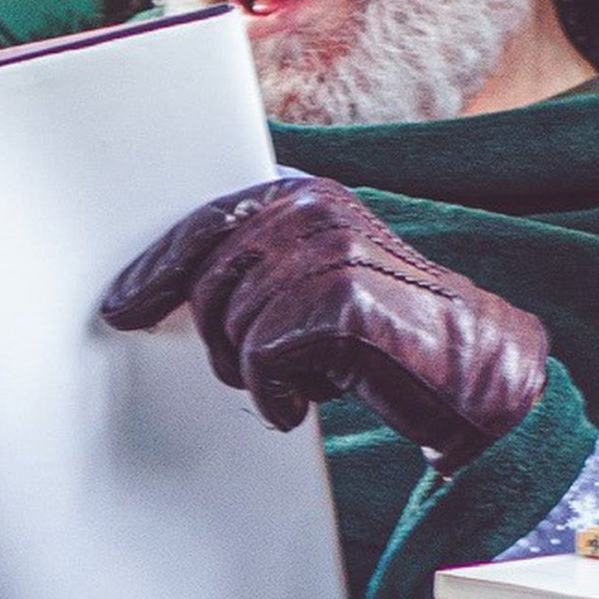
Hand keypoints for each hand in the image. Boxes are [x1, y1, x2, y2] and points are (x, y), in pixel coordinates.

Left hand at [99, 176, 545, 472]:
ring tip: (300, 382)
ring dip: (255, 372)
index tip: (125, 302)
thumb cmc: (388, 339)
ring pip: (232, 324)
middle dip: (215, 338)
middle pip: (208, 279)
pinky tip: (303, 402)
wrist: (474, 374)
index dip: (158, 269)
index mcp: (306, 197)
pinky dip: (276, 393)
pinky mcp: (338, 302)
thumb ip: (259, 268)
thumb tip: (169, 289)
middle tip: (247, 373)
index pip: (206, 223)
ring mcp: (329, 251)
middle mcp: (315, 211)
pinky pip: (261, 356)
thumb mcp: (319, 284)